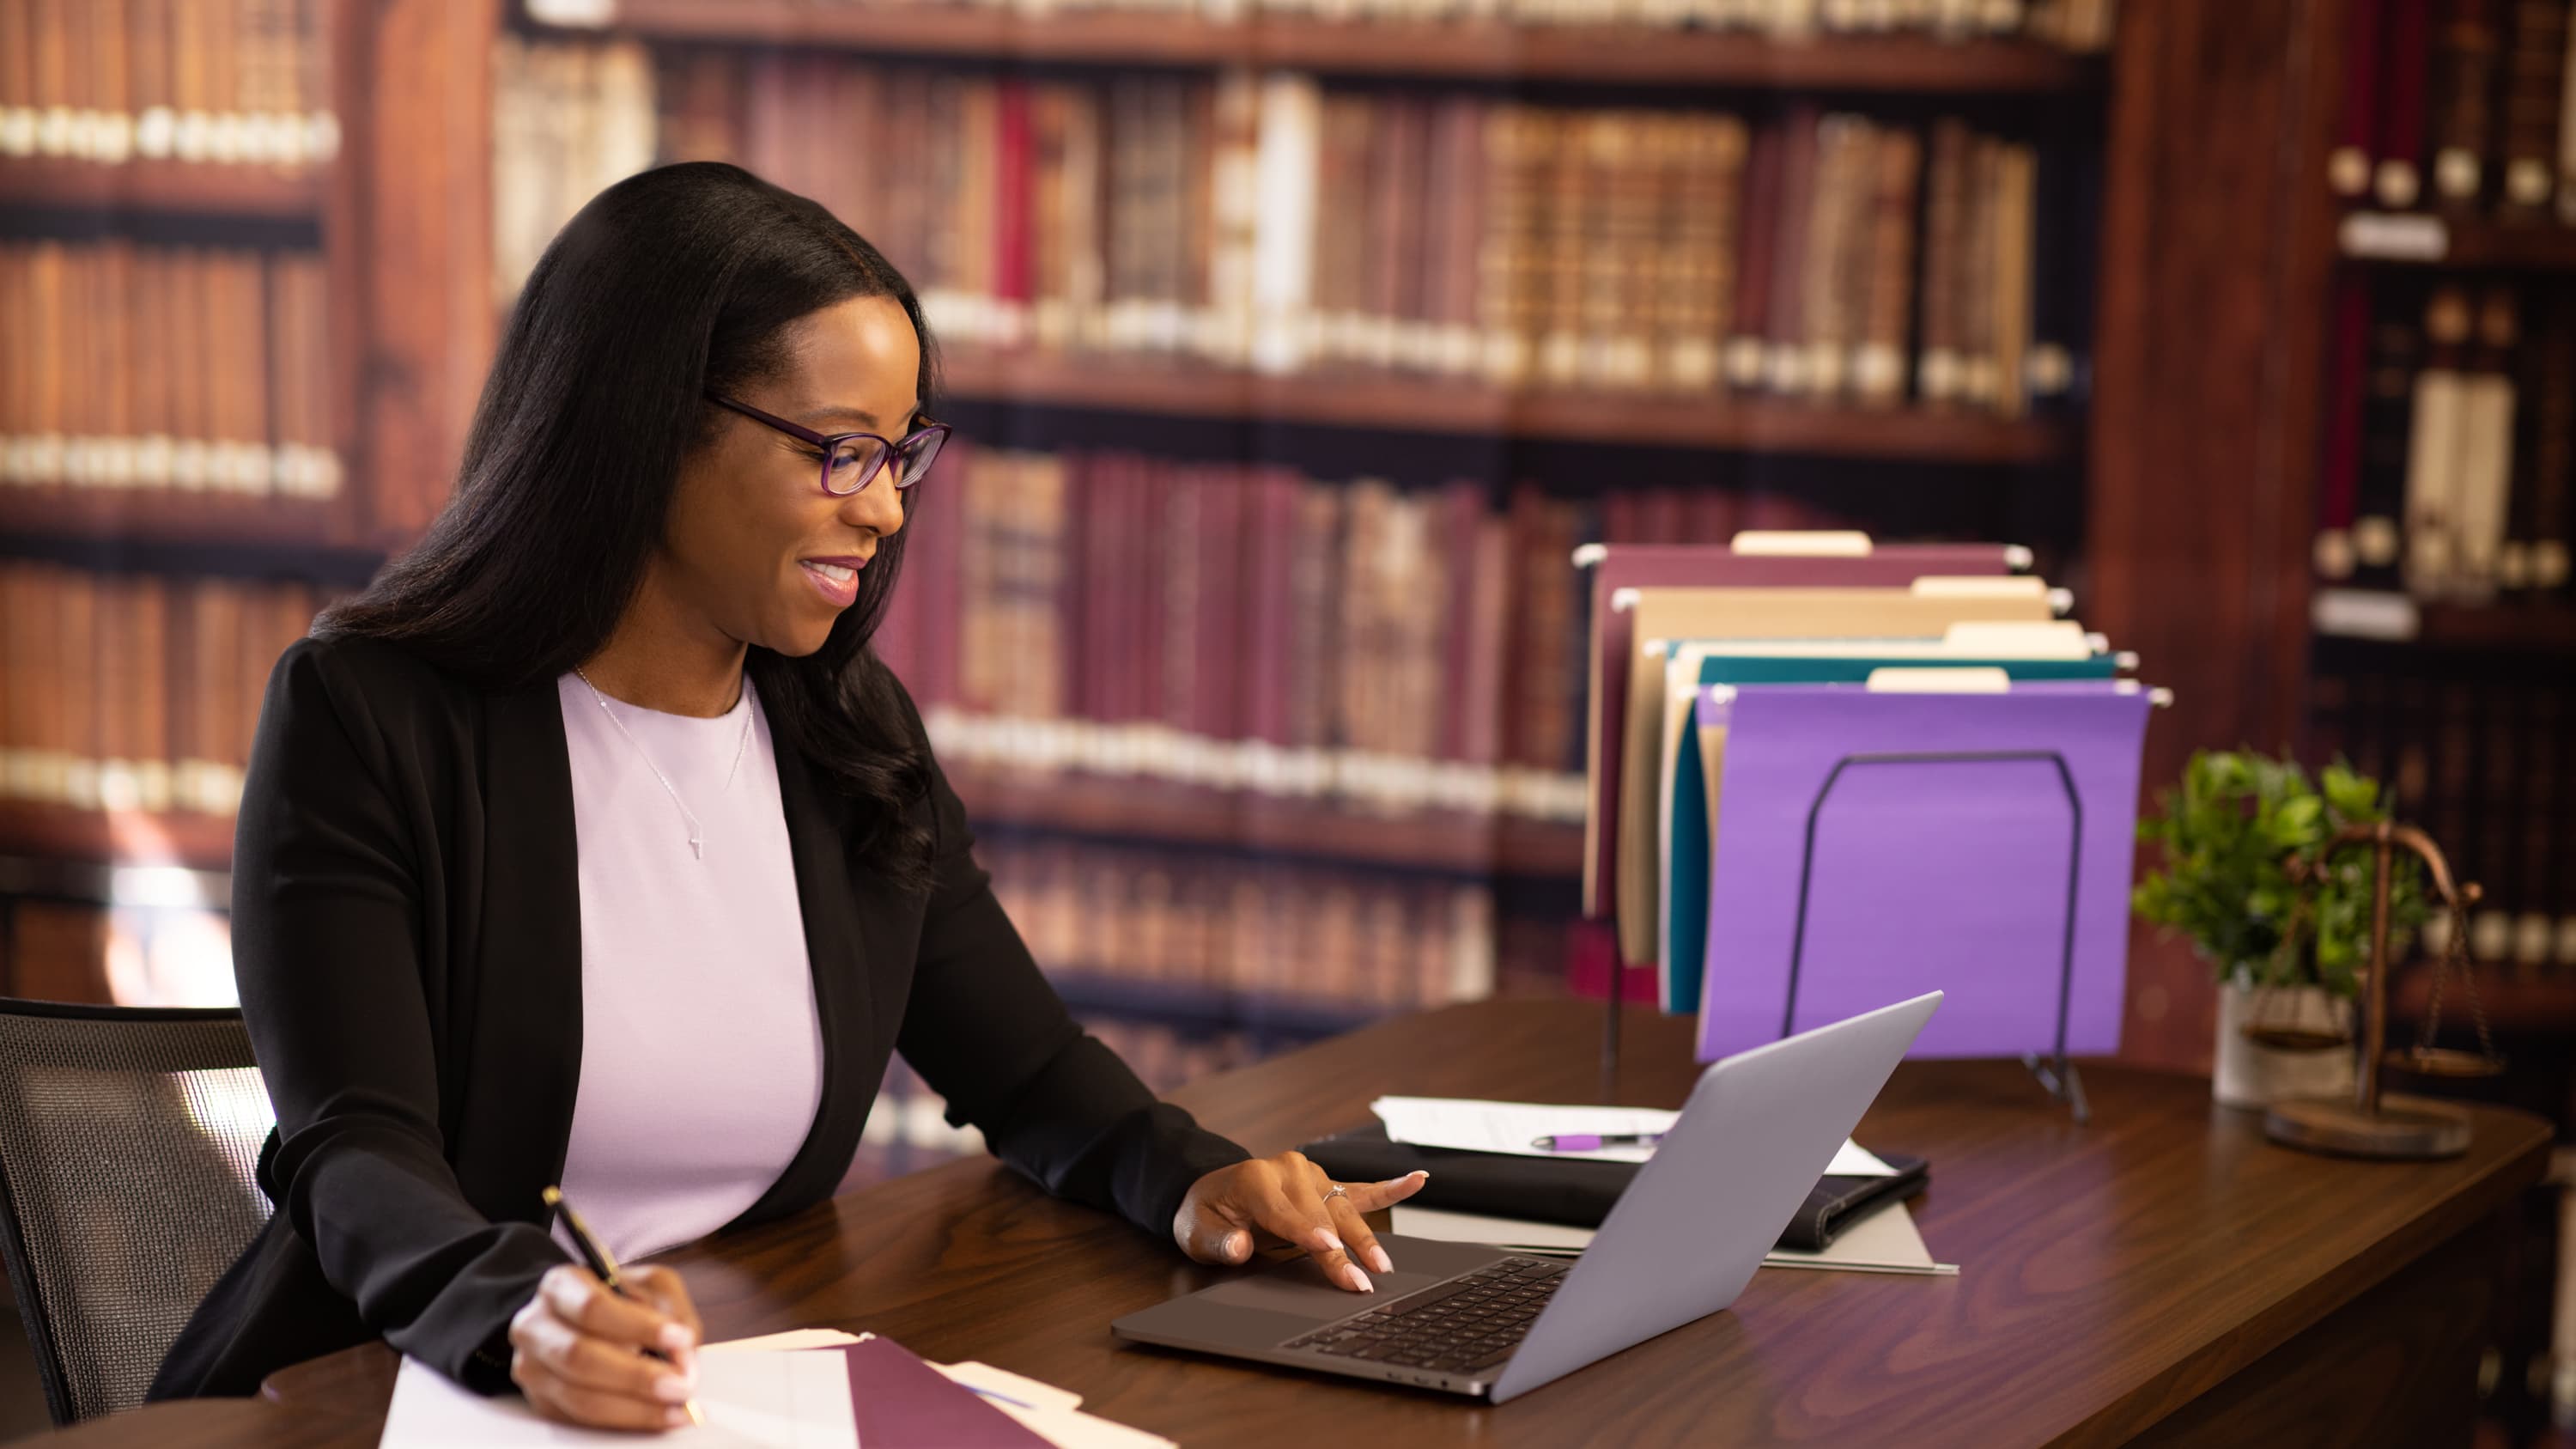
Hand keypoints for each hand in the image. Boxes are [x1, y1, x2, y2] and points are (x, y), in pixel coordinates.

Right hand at [508, 1263, 704, 1430]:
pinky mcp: (542, 1403)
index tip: (678, 1338)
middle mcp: (535, 1327)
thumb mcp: (651, 1288)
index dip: (637, 1325)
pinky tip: (658, 1416)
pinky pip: (581, 1420)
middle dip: (636, 1376)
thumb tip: (681, 1358)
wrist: (582, 1324)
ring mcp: (532, 1369)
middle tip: (680, 1385)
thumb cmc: (622, 1302)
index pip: (592, 1307)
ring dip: (634, 1407)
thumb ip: (672, 1313)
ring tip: (676, 1407)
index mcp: (560, 1286)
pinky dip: (625, 1420)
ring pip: (579, 1397)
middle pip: (579, 1357)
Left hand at [1173, 1152, 1429, 1292]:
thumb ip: (1219, 1240)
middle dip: (1341, 1250)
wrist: (1210, 1189)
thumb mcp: (1196, 1230)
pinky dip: (1390, 1187)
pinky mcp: (1325, 1183)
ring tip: (1382, 1265)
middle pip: (1320, 1214)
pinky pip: (1361, 1187)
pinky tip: (1417, 1181)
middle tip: (1359, 1282)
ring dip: (1365, 1237)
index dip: (1305, 1232)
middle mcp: (1287, 1170)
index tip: (1328, 1249)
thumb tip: (1241, 1246)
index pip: (1284, 1211)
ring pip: (1344, 1207)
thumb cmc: (1205, 1213)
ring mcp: (1311, 1174)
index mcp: (1255, 1179)